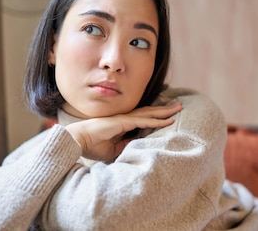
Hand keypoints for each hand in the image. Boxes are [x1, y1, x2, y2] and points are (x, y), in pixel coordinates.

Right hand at [65, 102, 181, 161]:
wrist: (78, 141)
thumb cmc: (91, 146)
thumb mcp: (112, 150)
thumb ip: (124, 147)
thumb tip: (136, 148)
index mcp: (121, 124)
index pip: (142, 119)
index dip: (155, 117)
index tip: (168, 116)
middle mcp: (124, 119)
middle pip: (148, 113)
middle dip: (164, 110)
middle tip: (179, 106)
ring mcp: (124, 119)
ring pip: (149, 114)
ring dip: (164, 112)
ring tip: (179, 108)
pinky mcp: (123, 122)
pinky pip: (144, 122)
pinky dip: (157, 121)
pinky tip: (168, 121)